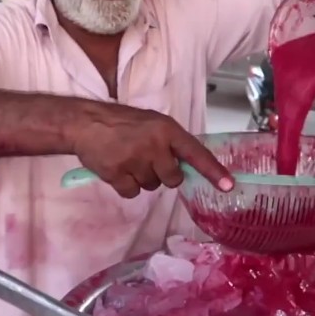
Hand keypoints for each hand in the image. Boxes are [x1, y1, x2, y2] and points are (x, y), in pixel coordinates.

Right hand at [71, 103, 234, 198]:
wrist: (85, 123)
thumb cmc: (121, 122)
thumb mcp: (152, 123)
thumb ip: (170, 142)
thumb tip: (187, 166)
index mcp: (167, 130)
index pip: (196, 153)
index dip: (214, 171)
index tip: (229, 186)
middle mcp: (155, 145)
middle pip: (173, 179)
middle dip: (163, 174)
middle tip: (146, 159)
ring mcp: (135, 160)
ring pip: (151, 187)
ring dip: (142, 178)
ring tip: (127, 159)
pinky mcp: (117, 174)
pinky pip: (132, 193)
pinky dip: (125, 186)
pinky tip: (117, 169)